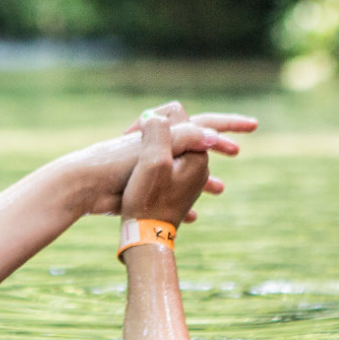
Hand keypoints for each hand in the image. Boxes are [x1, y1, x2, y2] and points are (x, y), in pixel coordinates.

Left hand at [48, 102, 256, 216]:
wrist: (84, 187)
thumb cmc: (119, 169)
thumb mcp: (156, 151)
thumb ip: (184, 138)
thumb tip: (212, 135)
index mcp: (166, 134)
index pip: (204, 123)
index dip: (229, 124)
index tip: (253, 125)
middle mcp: (159, 145)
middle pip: (195, 142)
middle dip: (217, 146)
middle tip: (239, 150)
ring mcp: (149, 165)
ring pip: (183, 169)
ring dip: (203, 178)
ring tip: (222, 189)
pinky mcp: (139, 184)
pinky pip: (168, 192)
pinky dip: (182, 201)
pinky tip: (192, 216)